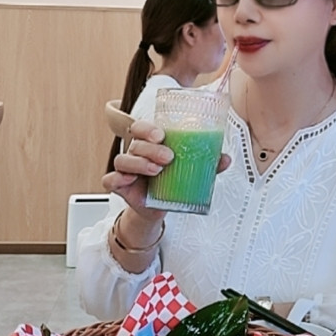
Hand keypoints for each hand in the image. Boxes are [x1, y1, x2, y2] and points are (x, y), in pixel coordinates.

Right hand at [102, 119, 230, 217]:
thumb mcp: (191, 172)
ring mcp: (126, 169)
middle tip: (168, 157)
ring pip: (123, 159)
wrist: (161, 207)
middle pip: (135, 143)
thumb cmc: (173, 182)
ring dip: (138, 163)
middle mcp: (136, 154)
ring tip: (156, 170)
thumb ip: (207, 164)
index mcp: (151, 144)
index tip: (161, 134)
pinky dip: (116, 178)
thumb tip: (225, 159)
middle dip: (151, 148)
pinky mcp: (119, 186)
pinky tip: (129, 180)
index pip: (142, 128)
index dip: (148, 128)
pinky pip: (110, 180)